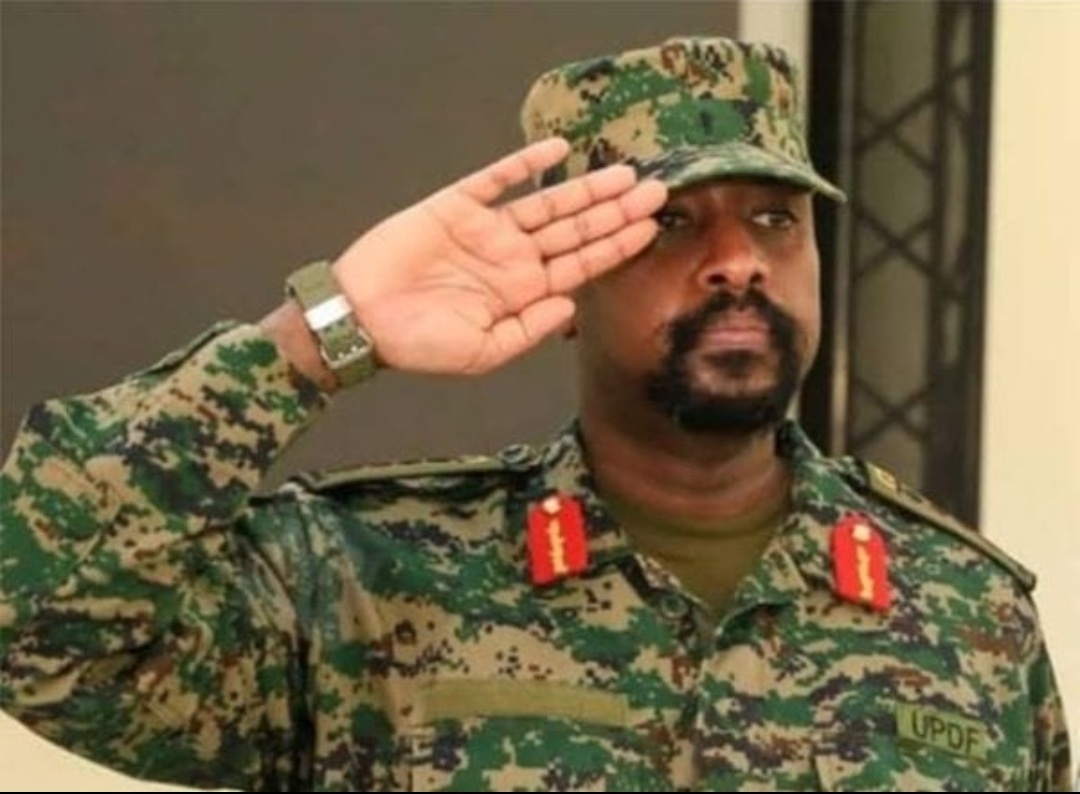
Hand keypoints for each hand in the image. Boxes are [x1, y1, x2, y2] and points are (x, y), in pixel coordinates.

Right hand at [331, 137, 666, 374]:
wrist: (360, 320)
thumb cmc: (418, 344)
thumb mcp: (483, 352)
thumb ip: (529, 329)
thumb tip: (571, 305)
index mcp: (522, 293)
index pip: (579, 265)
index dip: (615, 246)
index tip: (649, 229)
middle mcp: (512, 258)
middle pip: (574, 230)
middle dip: (615, 212)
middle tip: (658, 192)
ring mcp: (487, 230)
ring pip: (547, 203)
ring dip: (585, 188)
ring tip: (624, 174)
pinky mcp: (456, 205)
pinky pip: (496, 178)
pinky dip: (524, 163)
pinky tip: (556, 150)